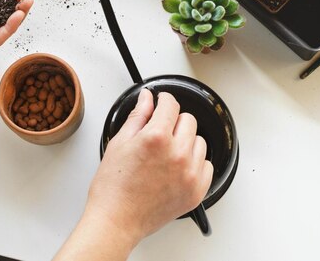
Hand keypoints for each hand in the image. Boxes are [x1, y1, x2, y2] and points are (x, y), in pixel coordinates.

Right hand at [85, 90, 212, 249]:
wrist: (117, 219)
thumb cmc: (113, 186)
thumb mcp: (119, 142)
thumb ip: (138, 116)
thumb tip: (146, 99)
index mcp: (156, 138)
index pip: (170, 105)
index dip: (163, 100)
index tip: (161, 102)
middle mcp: (177, 154)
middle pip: (188, 120)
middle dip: (173, 121)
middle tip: (158, 132)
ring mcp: (190, 173)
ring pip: (199, 141)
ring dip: (185, 141)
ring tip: (166, 153)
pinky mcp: (197, 190)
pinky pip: (206, 165)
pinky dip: (194, 163)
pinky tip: (176, 167)